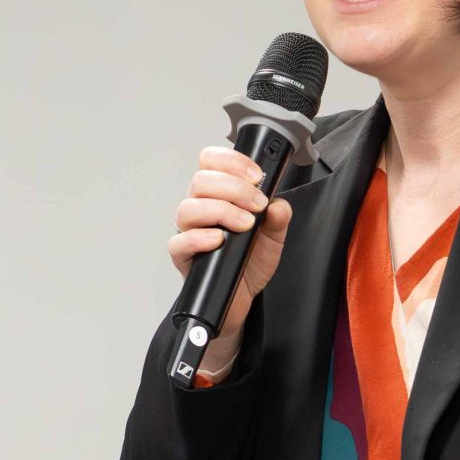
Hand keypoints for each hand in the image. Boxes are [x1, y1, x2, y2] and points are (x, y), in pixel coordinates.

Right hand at [168, 147, 291, 356]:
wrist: (242, 298)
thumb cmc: (250, 262)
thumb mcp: (274, 236)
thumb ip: (279, 217)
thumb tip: (277, 205)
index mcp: (218, 194)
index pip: (211, 161)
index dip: (231, 161)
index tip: (256, 176)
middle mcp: (200, 208)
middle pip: (201, 180)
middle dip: (234, 188)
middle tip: (257, 205)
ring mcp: (188, 231)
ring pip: (189, 207)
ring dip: (222, 211)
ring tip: (244, 225)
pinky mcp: (182, 255)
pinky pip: (180, 241)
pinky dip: (201, 237)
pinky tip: (219, 240)